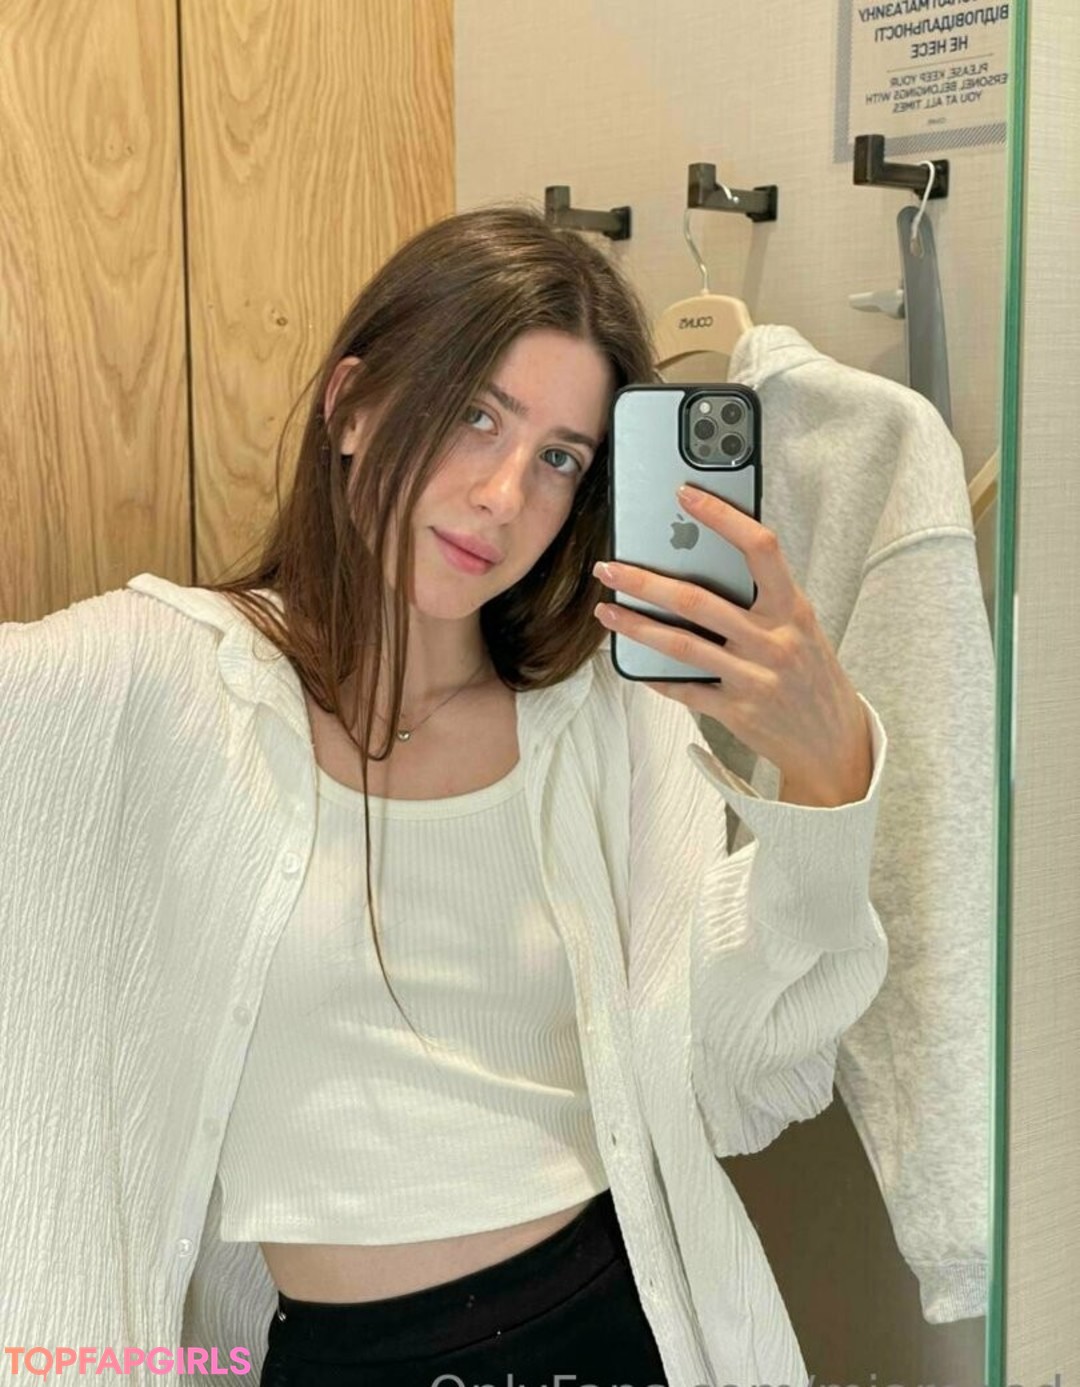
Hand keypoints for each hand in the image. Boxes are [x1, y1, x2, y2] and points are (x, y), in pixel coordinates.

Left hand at [591, 484, 872, 807]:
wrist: (834, 743)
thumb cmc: (811, 674)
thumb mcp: (802, 628)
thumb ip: (763, 598)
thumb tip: (703, 561)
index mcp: (793, 609)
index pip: (760, 549)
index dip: (721, 517)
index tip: (684, 494)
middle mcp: (774, 641)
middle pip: (698, 601)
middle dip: (645, 581)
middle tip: (609, 567)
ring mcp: (754, 679)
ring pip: (681, 646)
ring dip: (636, 626)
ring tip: (605, 611)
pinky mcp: (737, 712)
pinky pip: (685, 689)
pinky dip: (655, 674)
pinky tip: (631, 660)